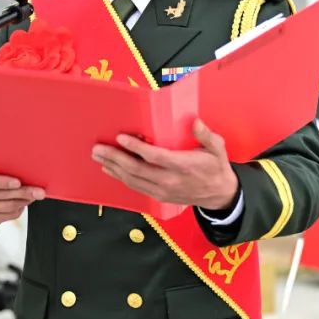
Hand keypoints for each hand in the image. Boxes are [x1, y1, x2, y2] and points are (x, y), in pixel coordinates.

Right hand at [0, 160, 45, 224]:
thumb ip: (3, 167)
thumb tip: (27, 170)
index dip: (3, 182)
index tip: (18, 182)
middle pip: (2, 195)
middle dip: (23, 193)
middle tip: (38, 191)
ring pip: (8, 207)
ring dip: (24, 201)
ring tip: (33, 195)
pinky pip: (8, 215)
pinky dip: (19, 209)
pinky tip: (24, 202)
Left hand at [93, 119, 239, 209]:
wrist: (219, 195)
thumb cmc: (216, 168)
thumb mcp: (217, 149)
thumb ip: (206, 135)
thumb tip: (195, 122)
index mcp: (183, 166)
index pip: (154, 156)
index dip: (136, 147)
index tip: (121, 137)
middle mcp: (170, 180)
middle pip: (136, 169)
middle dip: (115, 158)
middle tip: (99, 148)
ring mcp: (163, 190)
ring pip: (132, 180)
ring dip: (113, 168)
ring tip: (99, 157)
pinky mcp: (159, 196)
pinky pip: (136, 187)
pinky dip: (121, 178)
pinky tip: (111, 170)